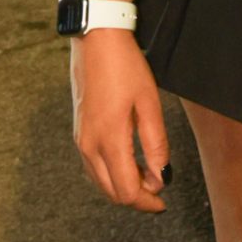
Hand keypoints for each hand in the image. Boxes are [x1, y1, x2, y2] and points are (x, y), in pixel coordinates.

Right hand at [70, 30, 170, 211]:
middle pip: (112, 191)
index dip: (147, 200)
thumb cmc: (125, 68)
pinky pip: (92, 166)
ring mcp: (80, 139)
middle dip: (136, 198)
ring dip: (123, 186)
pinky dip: (111, 174)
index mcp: (109, 140)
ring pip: (100, 181)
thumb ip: (156, 144)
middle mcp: (88, 145)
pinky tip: (127, 164)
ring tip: (147, 178)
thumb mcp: (149, 104)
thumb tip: (161, 177)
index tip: (164, 199)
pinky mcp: (78, 131)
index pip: (126, 191)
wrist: (96, 40)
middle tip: (159, 192)